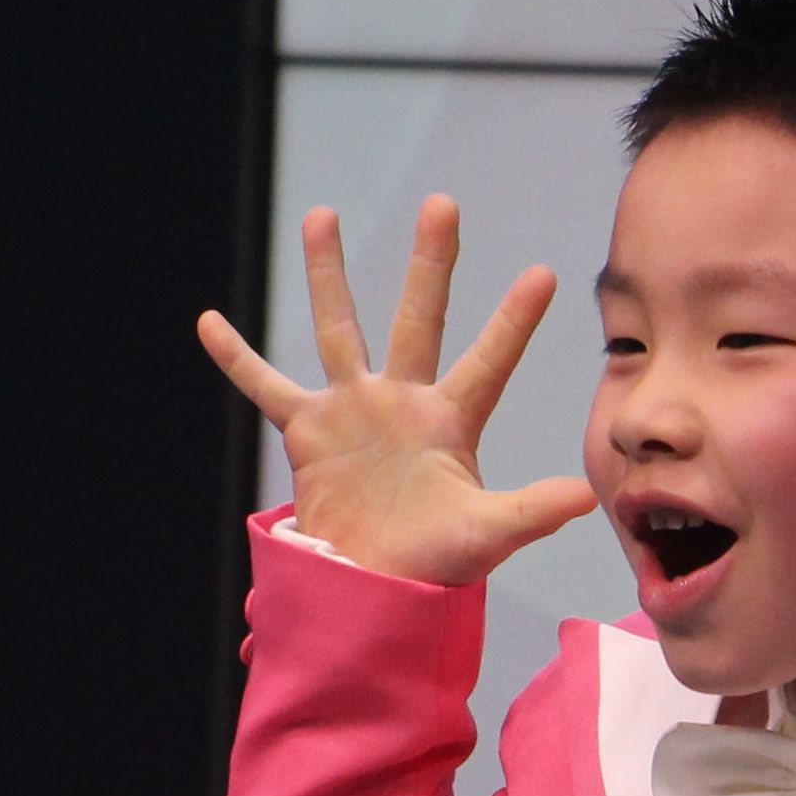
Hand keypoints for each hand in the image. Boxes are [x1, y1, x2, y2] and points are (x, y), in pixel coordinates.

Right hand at [197, 196, 594, 587]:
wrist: (373, 592)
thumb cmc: (434, 566)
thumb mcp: (486, 536)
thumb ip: (531, 511)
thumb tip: (587, 499)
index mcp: (450, 422)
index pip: (490, 362)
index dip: (514, 323)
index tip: (544, 274)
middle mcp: (403, 402)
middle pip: (419, 319)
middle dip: (432, 264)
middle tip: (443, 203)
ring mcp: (352, 410)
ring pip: (339, 329)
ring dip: (328, 274)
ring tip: (322, 214)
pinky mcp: (308, 431)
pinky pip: (265, 386)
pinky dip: (237, 358)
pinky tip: (209, 322)